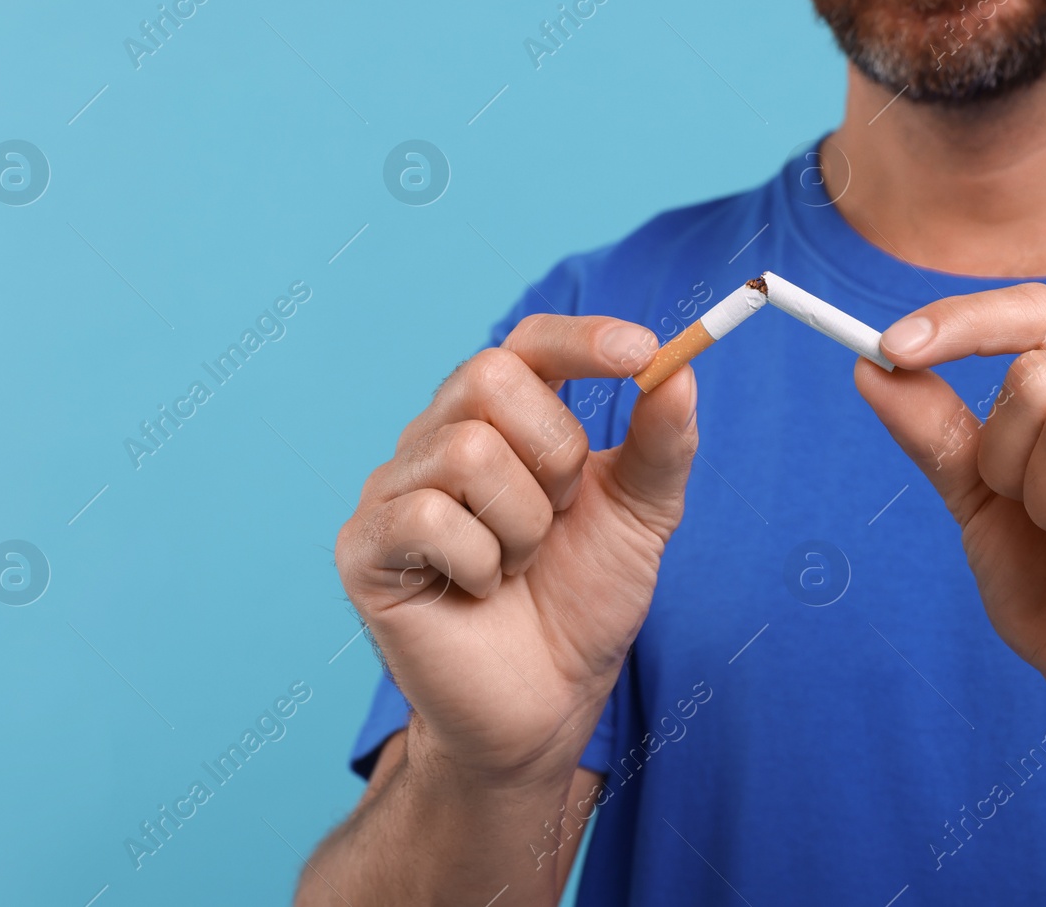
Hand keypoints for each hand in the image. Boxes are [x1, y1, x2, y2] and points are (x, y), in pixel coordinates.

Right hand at [336, 314, 696, 783]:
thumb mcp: (641, 517)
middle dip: (554, 454)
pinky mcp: (364, 547)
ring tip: (518, 565)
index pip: (529, 343)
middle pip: (488, 376)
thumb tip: (680, 370)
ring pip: (467, 451)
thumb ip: (661, 443)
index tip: (642, 352)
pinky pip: (429, 517)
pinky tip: (480, 592)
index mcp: (501, 418)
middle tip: (560, 516)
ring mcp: (394, 489)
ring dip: (523, 525)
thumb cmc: (581, 603)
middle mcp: (438, 437)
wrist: (547, 705)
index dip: (581, 339)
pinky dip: (480, 564)